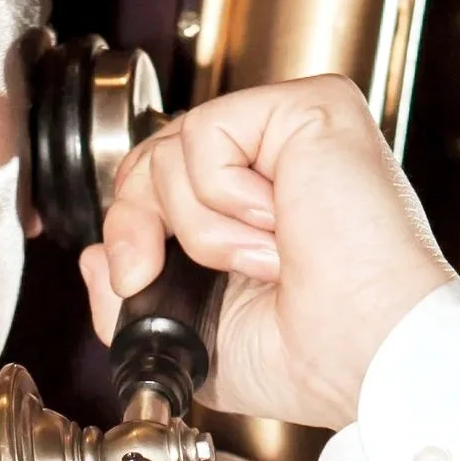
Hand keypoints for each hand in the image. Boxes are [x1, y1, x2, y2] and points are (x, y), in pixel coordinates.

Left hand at [78, 75, 455, 428]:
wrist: (365, 350)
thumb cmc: (315, 353)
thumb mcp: (193, 336)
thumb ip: (131, 300)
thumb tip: (94, 256)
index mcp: (255, 209)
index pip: (162, 180)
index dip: (131, 226)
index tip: (131, 276)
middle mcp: (275, 163)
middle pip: (154, 154)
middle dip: (139, 221)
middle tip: (155, 271)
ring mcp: (293, 131)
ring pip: (174, 146)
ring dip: (202, 226)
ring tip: (262, 258)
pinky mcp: (311, 107)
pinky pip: (208, 132)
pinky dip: (224, 196)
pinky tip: (277, 227)